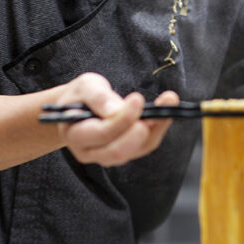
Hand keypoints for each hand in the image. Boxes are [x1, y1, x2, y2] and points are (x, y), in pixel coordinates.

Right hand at [55, 73, 178, 166]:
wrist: (80, 107)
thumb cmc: (81, 96)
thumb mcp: (85, 87)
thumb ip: (97, 97)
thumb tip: (115, 111)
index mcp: (75, 136)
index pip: (101, 134)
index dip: (122, 119)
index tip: (138, 99)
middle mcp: (90, 153)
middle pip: (118, 151)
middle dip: (139, 131)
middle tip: (157, 110)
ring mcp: (109, 156)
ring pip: (137, 149)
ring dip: (156, 127)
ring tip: (168, 102)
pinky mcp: (127, 152)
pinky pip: (146, 145)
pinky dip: (159, 128)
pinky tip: (167, 109)